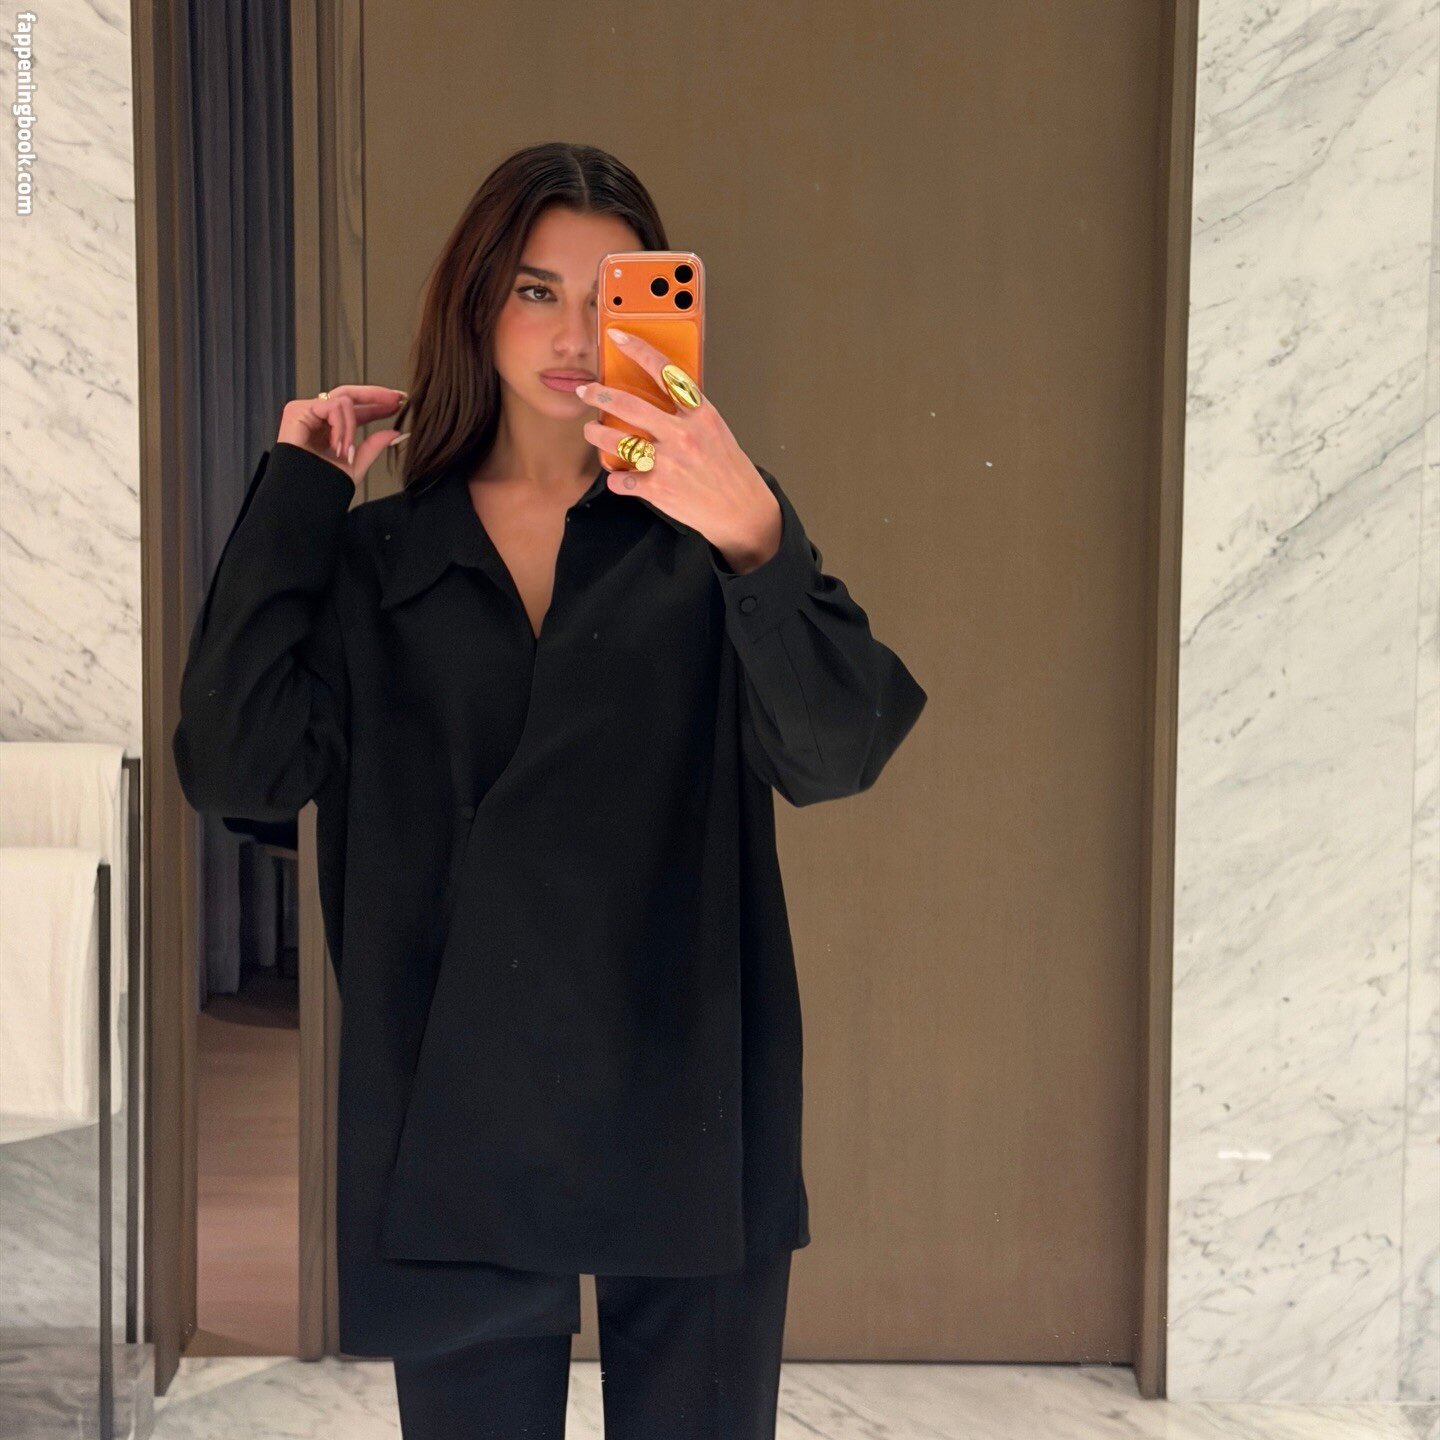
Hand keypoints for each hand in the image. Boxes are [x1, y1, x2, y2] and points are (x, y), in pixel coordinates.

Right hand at [277, 385, 407, 486]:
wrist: (304, 495)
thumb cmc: (322, 484)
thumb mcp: (356, 464)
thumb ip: (374, 446)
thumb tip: (396, 434)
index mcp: (332, 428)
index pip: (357, 409)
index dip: (377, 403)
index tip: (399, 402)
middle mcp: (319, 417)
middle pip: (349, 394)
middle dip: (375, 394)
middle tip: (395, 398)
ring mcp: (307, 412)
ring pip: (343, 401)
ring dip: (351, 427)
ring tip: (346, 450)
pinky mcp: (296, 411)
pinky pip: (330, 407)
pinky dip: (340, 427)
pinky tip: (337, 445)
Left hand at [575, 332, 780, 566]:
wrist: (742, 510)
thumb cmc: (729, 470)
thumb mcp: (715, 430)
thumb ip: (688, 412)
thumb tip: (658, 397)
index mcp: (700, 414)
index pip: (665, 372)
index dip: (638, 350)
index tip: (618, 337)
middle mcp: (683, 434)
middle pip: (629, 405)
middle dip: (600, 394)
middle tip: (586, 390)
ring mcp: (669, 462)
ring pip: (617, 441)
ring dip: (597, 434)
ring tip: (592, 431)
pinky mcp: (659, 488)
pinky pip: (622, 480)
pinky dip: (616, 479)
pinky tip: (618, 477)